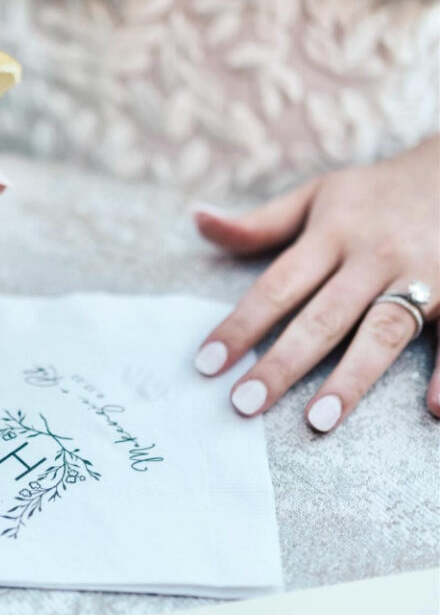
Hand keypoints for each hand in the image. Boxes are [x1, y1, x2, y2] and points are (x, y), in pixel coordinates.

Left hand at [192, 135, 439, 431]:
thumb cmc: (373, 194)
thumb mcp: (316, 196)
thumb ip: (259, 222)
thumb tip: (198, 219)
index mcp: (332, 233)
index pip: (277, 285)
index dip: (240, 325)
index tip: (206, 364)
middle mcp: (373, 255)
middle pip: (322, 316)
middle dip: (282, 362)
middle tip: (244, 405)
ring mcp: (422, 275)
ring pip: (382, 331)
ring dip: (351, 377)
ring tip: (318, 420)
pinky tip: (434, 410)